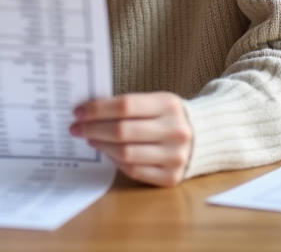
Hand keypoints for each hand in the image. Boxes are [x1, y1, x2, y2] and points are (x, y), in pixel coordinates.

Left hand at [69, 93, 192, 186]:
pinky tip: (107, 152)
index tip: (79, 111)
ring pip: (125, 153)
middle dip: (93, 129)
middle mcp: (175, 131)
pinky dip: (115, 161)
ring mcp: (175, 157)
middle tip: (76, 127)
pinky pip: (133, 170)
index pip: (125, 106)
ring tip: (90, 138)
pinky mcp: (171, 177)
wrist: (204, 136)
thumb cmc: (169, 116)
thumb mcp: (156, 102)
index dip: (97, 109)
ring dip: (101, 146)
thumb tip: (89, 112)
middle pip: (122, 131)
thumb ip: (128, 106)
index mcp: (169, 105)